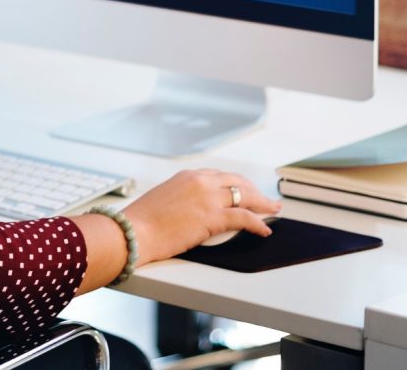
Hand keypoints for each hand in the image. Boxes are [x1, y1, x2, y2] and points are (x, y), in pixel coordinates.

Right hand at [124, 169, 281, 264]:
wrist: (133, 231)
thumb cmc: (142, 221)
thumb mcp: (164, 198)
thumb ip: (182, 197)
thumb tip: (192, 209)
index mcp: (188, 176)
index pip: (221, 176)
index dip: (237, 184)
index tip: (245, 190)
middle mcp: (200, 181)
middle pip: (237, 182)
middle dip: (254, 191)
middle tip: (266, 199)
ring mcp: (208, 198)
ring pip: (246, 196)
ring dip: (263, 204)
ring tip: (273, 211)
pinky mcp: (212, 217)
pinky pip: (244, 218)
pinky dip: (258, 223)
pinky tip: (265, 229)